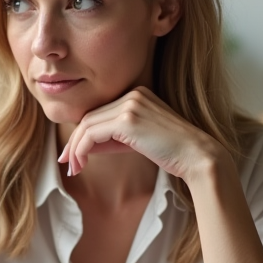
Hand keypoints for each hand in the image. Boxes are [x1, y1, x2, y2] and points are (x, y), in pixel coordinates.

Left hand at [57, 86, 223, 180]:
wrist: (196, 156)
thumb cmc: (171, 151)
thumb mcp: (137, 140)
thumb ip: (113, 138)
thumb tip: (84, 147)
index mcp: (137, 94)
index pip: (99, 112)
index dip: (82, 134)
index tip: (73, 155)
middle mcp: (132, 94)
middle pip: (90, 117)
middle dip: (74, 142)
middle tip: (66, 163)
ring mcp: (130, 104)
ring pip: (87, 125)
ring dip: (75, 149)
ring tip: (73, 168)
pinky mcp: (127, 119)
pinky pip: (92, 134)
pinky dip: (81, 150)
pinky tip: (80, 165)